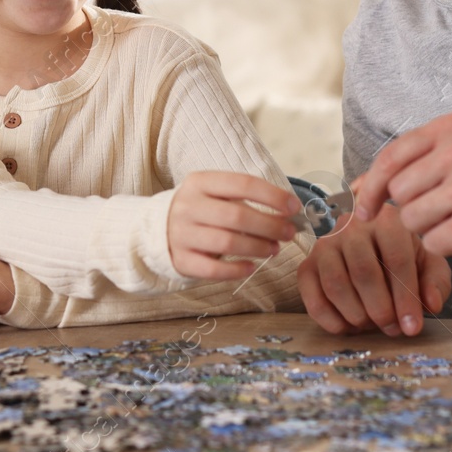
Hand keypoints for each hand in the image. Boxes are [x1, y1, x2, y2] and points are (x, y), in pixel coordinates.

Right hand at [167, 171, 298, 280]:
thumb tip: (288, 213)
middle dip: (270, 225)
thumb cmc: (200, 210)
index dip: (272, 196)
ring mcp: (181, 234)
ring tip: (274, 249)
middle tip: (288, 233)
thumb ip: (246, 200)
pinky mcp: (180, 260)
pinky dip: (236, 270)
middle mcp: (187, 206)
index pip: (242, 184)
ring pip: (227, 242)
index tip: (294, 206)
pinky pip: (213, 269)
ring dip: (257, 247)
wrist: (157, 228)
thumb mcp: (215, 194)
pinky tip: (251, 267)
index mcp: (200, 182)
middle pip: (237, 216)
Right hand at [297, 208, 450, 335]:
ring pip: (336, 284)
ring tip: (372, 327)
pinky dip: (330, 320)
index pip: (396, 258)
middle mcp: (351, 226)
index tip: (412, 326)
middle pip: (363, 272)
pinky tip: (349, 328)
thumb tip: (431, 304)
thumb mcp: (427, 262)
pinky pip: (312, 297)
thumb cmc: (402, 254)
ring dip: (356, 315)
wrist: (369, 245)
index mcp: (386, 219)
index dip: (406, 297)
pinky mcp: (306, 265)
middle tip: (393, 329)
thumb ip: (436, 281)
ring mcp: (324, 244)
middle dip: (381, 309)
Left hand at [353, 111, 451, 265]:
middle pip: (398, 191)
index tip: (362, 209)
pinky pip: (432, 242)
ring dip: (428, 229)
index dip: (370, 186)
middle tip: (443, 209)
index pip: (392, 155)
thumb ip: (411, 164)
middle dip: (411, 209)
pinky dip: (445, 246)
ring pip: (411, 219)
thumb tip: (355, 185)